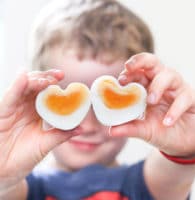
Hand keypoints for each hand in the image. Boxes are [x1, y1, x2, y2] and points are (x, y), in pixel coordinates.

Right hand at [0, 69, 75, 188]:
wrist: (6, 172)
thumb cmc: (25, 156)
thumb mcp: (47, 144)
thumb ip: (62, 134)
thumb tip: (81, 128)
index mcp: (37, 111)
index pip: (46, 92)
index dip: (54, 83)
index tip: (65, 78)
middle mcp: (25, 106)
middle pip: (35, 85)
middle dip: (46, 77)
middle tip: (59, 76)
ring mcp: (14, 108)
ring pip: (23, 87)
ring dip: (35, 80)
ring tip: (46, 80)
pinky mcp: (2, 112)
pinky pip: (10, 96)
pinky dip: (17, 86)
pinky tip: (23, 76)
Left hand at [110, 53, 194, 156]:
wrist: (185, 143)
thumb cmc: (163, 131)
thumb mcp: (144, 130)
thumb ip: (129, 128)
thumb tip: (111, 130)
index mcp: (147, 88)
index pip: (137, 73)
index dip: (129, 72)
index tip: (121, 80)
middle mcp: (162, 84)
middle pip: (152, 63)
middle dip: (140, 62)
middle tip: (129, 67)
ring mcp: (178, 89)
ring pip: (169, 75)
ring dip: (157, 86)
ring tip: (150, 101)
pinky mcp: (193, 98)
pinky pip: (184, 97)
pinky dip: (175, 109)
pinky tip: (167, 122)